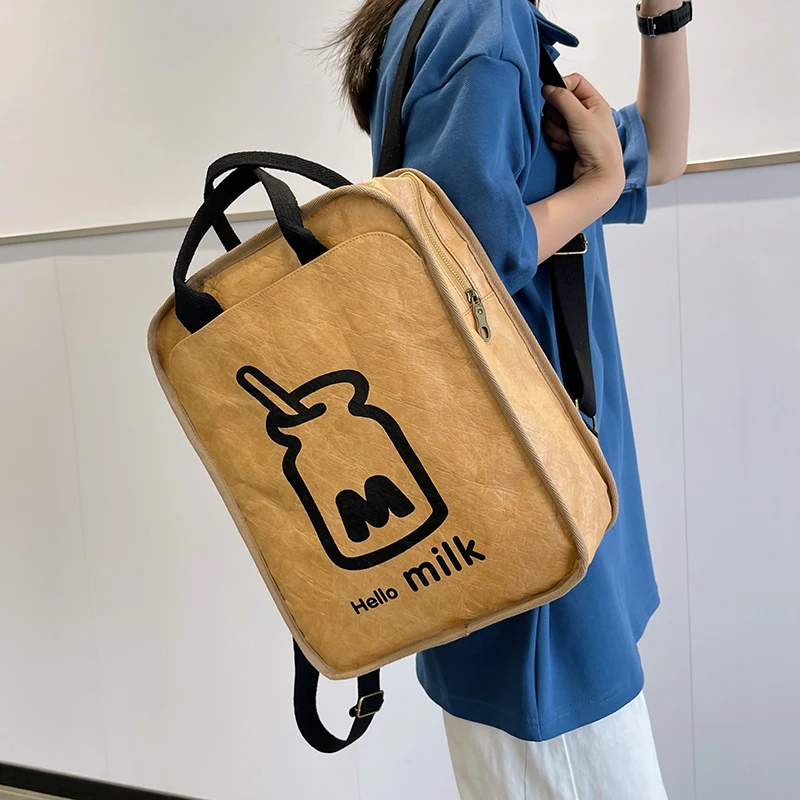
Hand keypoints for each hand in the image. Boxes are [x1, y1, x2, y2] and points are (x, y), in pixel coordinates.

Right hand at [542, 74, 625, 200]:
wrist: (600, 177)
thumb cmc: (600, 148)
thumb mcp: (582, 118)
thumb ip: (563, 99)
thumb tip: (547, 87)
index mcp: (594, 102)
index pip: (573, 82)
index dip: (561, 87)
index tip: (551, 95)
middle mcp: (584, 113)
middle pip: (557, 102)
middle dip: (557, 117)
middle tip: (567, 126)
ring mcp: (574, 128)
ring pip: (552, 121)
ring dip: (557, 132)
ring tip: (571, 142)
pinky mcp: (566, 141)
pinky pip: (551, 136)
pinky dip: (557, 143)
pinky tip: (568, 150)